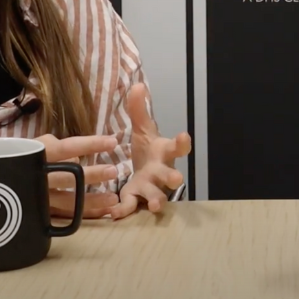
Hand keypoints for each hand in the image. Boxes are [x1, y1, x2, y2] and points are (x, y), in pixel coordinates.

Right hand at [37, 133, 121, 217]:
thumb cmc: (21, 156)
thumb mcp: (36, 146)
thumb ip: (58, 149)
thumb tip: (76, 160)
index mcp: (38, 155)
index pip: (67, 148)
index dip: (90, 145)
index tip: (113, 142)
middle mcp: (37, 177)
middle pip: (68, 176)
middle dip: (92, 175)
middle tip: (114, 171)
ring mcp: (38, 197)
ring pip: (68, 201)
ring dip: (92, 200)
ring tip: (113, 199)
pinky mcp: (39, 212)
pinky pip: (65, 215)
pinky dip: (84, 213)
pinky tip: (103, 213)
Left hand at [110, 83, 192, 218]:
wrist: (143, 175)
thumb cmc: (148, 151)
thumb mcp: (143, 129)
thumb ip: (139, 110)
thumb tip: (137, 85)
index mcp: (164, 153)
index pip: (177, 147)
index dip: (182, 143)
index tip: (184, 136)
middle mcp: (161, 172)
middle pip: (170, 175)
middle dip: (173, 178)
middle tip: (177, 180)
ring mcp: (150, 187)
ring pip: (156, 195)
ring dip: (156, 199)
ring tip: (155, 204)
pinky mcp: (136, 198)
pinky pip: (132, 205)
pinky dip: (124, 210)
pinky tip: (115, 213)